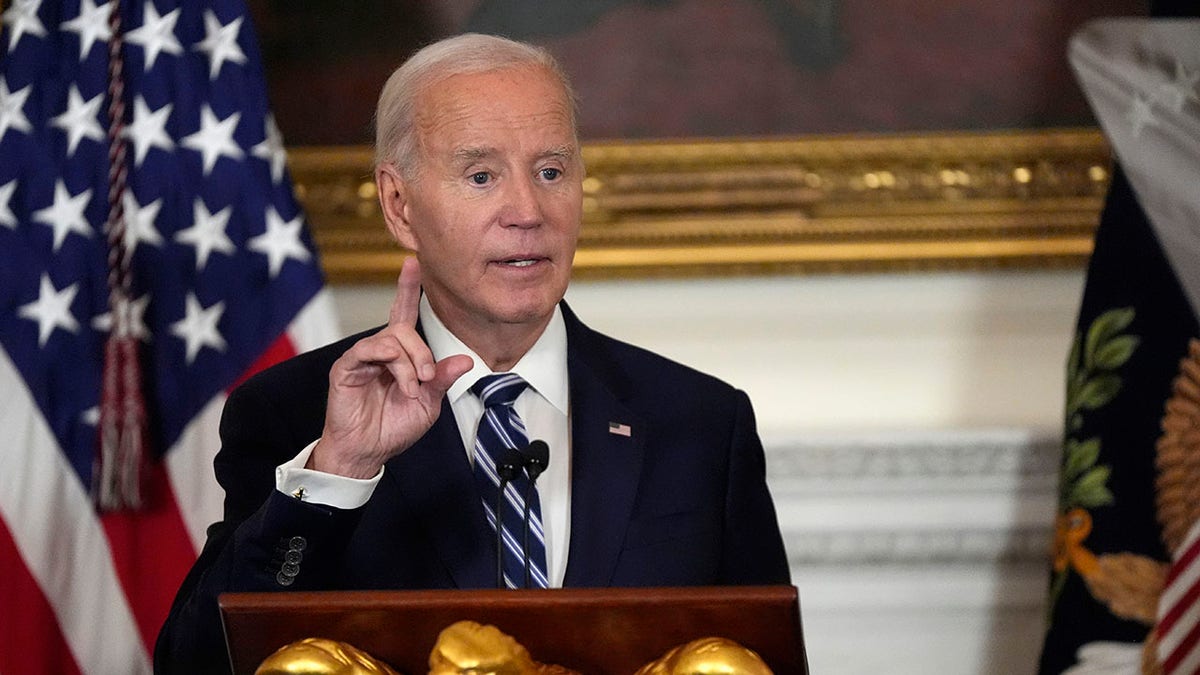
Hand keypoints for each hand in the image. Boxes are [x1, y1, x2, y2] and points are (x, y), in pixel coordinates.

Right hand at [309, 257, 472, 477]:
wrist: (368, 452)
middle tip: (429, 377)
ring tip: (414, 386)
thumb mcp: (428, 404)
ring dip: (410, 361)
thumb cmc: (394, 427)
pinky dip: (392, 363)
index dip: (408, 289)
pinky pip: (368, 349)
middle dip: (422, 350)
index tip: (412, 263)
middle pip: (404, 328)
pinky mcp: (346, 367)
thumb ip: (442, 380)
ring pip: (390, 338)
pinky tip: (401, 381)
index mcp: (400, 356)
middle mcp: (381, 351)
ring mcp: (362, 357)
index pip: (404, 315)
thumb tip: (466, 360)